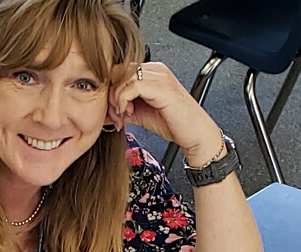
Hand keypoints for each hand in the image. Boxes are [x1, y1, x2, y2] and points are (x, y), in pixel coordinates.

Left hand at [109, 61, 225, 166]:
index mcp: (151, 73)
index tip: (113, 111)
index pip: (120, 71)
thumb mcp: (141, 114)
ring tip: (122, 116)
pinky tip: (127, 113)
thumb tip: (106, 112)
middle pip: (119, 71)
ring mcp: (159, 76)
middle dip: (111, 94)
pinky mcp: (161, 87)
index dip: (111, 90)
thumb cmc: (174, 123)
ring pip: (124, 77)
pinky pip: (132, 87)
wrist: (194, 133)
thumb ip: (124, 108)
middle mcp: (155, 70)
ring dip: (116, 99)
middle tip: (116, 115)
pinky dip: (123, 101)